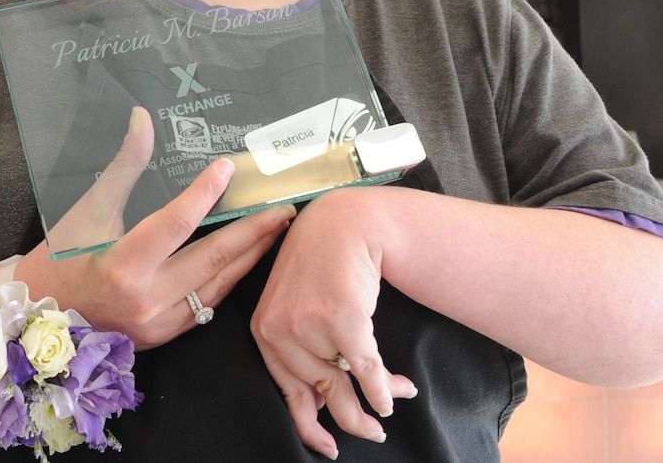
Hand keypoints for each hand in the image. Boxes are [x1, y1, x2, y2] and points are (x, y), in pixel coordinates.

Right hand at [16, 106, 294, 349]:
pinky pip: (207, 306)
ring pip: (218, 286)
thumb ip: (124, 167)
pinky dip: (228, 280)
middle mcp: (146, 300)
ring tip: (276, 230)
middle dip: (254, 232)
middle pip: (213, 260)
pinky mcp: (163, 336)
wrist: (36, 316)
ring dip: (250, 257)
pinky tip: (245, 259)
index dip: (204, 193)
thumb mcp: (87, 209)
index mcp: (122, 266)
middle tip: (283, 207)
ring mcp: (158, 324)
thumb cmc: (59, 259)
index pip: (176, 224)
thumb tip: (142, 119)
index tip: (227, 168)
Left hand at [250, 186, 416, 457]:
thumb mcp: (296, 305)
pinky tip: (397, 394)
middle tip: (372, 433)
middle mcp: (280, 332)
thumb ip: (302, 350)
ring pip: (347, 384)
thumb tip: (323, 404)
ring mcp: (309, 326)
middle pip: (321, 394)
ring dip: (378, 400)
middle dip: (353, 419)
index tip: (327, 446)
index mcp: (265, 331)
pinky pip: (366, 369)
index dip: (310, 425)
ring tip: (395, 402)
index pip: (288, 392)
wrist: (343, 223)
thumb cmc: (322, 263)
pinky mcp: (341, 320)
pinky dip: (384, 388)